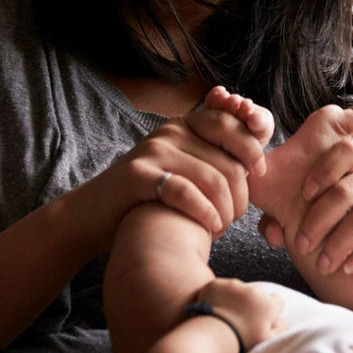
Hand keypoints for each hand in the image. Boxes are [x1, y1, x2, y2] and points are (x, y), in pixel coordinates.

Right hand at [66, 93, 266, 253]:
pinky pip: (186, 192)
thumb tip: (258, 159)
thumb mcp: (183, 168)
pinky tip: (210, 228)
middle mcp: (171, 131)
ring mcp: (153, 151)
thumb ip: (213, 158)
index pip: (232, 124)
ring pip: (214, 180)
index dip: (252, 150)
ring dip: (226, 212)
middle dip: (241, 196)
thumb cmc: (149, 196)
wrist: (94, 213)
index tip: (258, 175)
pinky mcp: (138, 175)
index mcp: (185, 125)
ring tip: (220, 229)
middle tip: (234, 218)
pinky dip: (205, 214)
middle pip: (230, 161)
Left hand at [196, 277, 285, 350]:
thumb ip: (280, 330)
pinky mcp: (214, 285)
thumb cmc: (239, 343)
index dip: (270, 310)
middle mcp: (252, 290)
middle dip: (252, 303)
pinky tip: (213, 309)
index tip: (262, 318)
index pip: (277, 301)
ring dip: (234, 297)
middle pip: (257, 294)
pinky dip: (217, 295)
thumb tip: (282, 320)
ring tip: (225, 315)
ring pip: (237, 288)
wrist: (209, 338)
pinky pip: (219, 287)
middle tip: (242, 319)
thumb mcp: (266, 342)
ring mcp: (231, 285)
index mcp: (267, 304)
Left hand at [291, 139, 352, 276]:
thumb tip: (272, 231)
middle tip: (302, 245)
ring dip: (341, 242)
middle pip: (349, 189)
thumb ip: (282, 215)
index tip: (303, 194)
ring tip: (324, 264)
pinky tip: (352, 269)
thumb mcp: (307, 212)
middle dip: (320, 219)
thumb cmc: (333, 227)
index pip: (344, 151)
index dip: (322, 171)